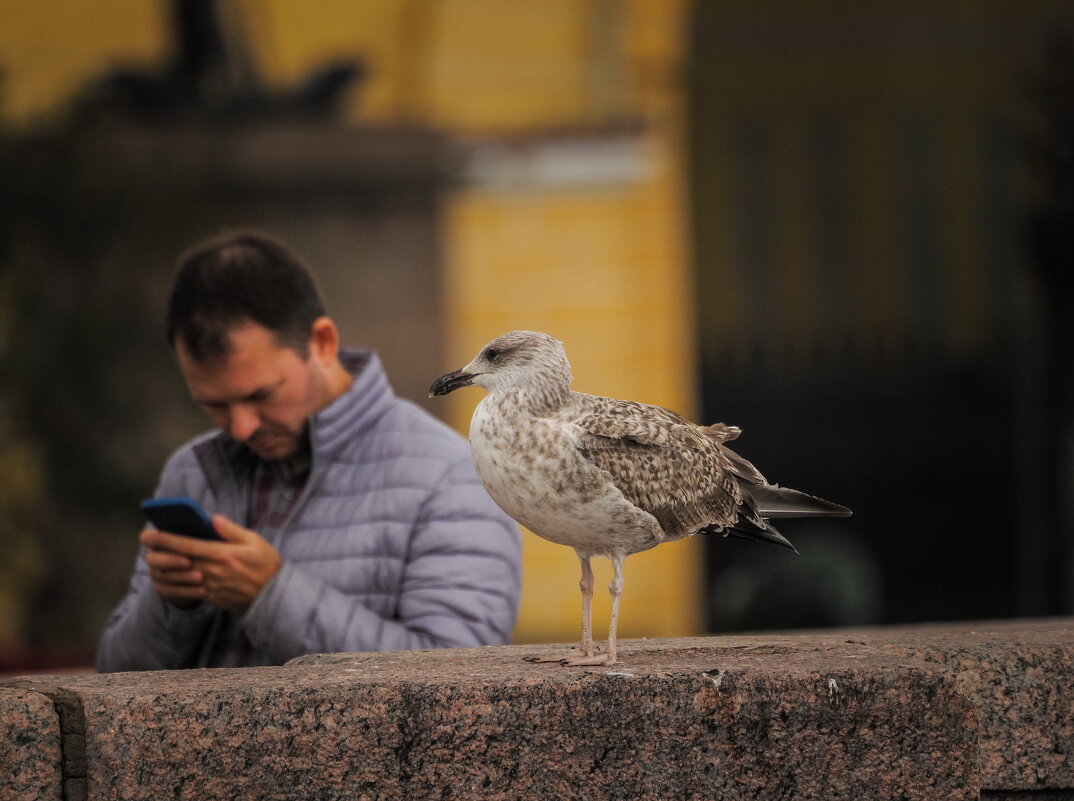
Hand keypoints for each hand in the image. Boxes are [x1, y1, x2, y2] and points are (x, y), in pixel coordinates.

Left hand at [140, 516, 282, 615]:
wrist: (274, 596)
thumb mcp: (255, 541)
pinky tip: (167, 578)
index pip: (186, 545)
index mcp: (222, 554)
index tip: (149, 533)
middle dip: (157, 550)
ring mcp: (210, 586)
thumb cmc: (266, 565)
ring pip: (177, 577)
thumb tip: (213, 519)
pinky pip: (185, 591)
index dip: (164, 539)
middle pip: (176, 560)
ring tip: (155, 557)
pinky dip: (173, 584)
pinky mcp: (211, 597)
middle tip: (146, 542)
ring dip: (162, 567)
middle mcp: (212, 571)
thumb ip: (231, 530)